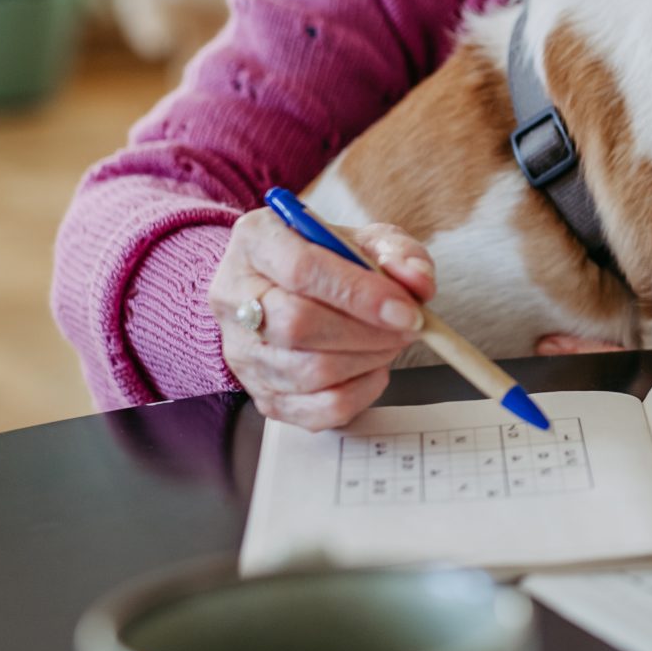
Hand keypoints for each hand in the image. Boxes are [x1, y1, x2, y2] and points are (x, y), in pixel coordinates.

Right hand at [209, 209, 435, 429]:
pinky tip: (373, 369)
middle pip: (297, 325)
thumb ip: (398, 254)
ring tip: (391, 342)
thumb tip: (417, 283)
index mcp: (256, 239)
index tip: (407, 310)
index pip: (302, 270)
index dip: (360, 294)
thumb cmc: (331, 260)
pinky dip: (357, 394)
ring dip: (366, 361)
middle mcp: (233, 294)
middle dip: (367, 332)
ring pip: (306, 371)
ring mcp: (240, 349)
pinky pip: (312, 411)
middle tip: (408, 327)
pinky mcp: (257, 392)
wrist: (291, 287)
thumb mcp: (367, 239)